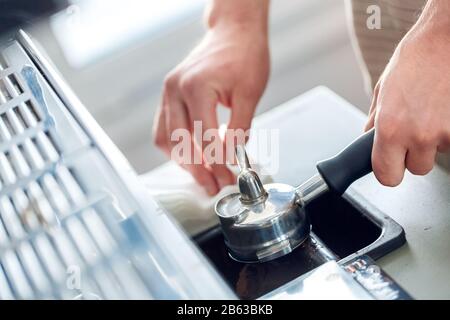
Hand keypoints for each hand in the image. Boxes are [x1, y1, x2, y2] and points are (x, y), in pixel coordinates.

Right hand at [153, 21, 268, 194]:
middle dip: (199, 169)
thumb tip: (231, 156)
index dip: (216, 162)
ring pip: (167, 139)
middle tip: (215, 184)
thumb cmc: (243, 55)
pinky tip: (192, 158)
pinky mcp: (168, 96)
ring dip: (184, 162)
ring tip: (203, 176)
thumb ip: (239, 128)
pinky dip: (176, 147)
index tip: (227, 175)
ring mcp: (168, 92)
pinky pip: (164, 129)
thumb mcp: (250, 93)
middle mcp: (175, 90)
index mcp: (196, 87)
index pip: (204, 138)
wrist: (232, 34)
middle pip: (181, 143)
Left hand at [365, 0, 449, 185]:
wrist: (446, 39)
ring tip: (430, 112)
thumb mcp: (383, 90)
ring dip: (432, 142)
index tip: (389, 165)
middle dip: (412, 155)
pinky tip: (443, 110)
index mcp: (390, 129)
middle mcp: (417, 136)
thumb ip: (374, 121)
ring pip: (436, 155)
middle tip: (412, 131)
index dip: (388, 171)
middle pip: (415, 169)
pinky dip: (448, 131)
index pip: (386, 176)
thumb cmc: (415, 59)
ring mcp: (444, 133)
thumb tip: (367, 139)